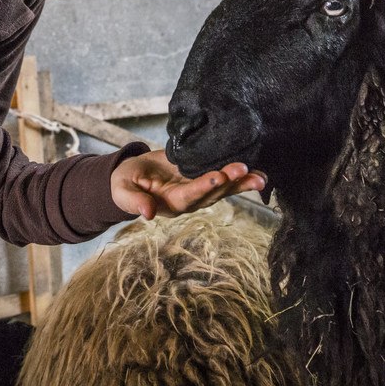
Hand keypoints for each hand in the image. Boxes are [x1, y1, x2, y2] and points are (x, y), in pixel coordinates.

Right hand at [110, 148, 265, 219]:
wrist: (131, 177)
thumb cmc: (124, 184)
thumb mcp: (123, 191)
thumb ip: (134, 202)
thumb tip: (146, 214)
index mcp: (170, 203)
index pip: (189, 196)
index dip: (203, 186)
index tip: (218, 176)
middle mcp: (188, 200)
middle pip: (212, 194)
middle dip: (230, 183)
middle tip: (246, 170)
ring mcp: (197, 191)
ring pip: (223, 189)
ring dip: (242, 183)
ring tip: (261, 177)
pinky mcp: (200, 178)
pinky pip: (223, 179)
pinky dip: (240, 177)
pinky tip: (257, 171)